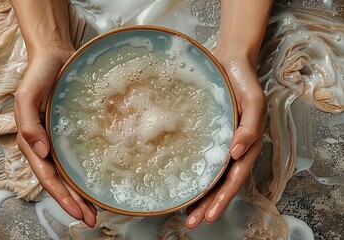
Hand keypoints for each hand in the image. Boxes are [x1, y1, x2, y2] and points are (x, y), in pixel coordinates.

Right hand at [14, 47, 96, 226]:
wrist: (56, 56)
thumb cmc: (38, 75)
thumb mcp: (26, 97)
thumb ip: (29, 125)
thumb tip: (40, 154)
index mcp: (34, 142)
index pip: (47, 176)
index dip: (61, 196)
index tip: (78, 211)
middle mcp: (48, 145)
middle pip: (61, 181)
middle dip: (75, 202)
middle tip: (92, 219)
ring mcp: (62, 139)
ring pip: (72, 172)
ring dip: (83, 192)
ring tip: (99, 210)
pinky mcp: (76, 131)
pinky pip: (82, 154)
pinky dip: (89, 170)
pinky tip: (101, 180)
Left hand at [185, 47, 266, 228]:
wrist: (229, 60)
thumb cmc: (243, 80)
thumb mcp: (254, 100)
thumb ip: (250, 126)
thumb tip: (237, 153)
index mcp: (246, 144)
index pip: (234, 177)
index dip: (222, 198)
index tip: (207, 215)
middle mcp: (232, 147)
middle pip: (221, 182)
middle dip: (207, 205)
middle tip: (191, 222)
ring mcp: (219, 142)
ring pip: (210, 175)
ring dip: (200, 196)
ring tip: (185, 214)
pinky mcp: (206, 134)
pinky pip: (199, 157)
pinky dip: (192, 174)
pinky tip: (182, 183)